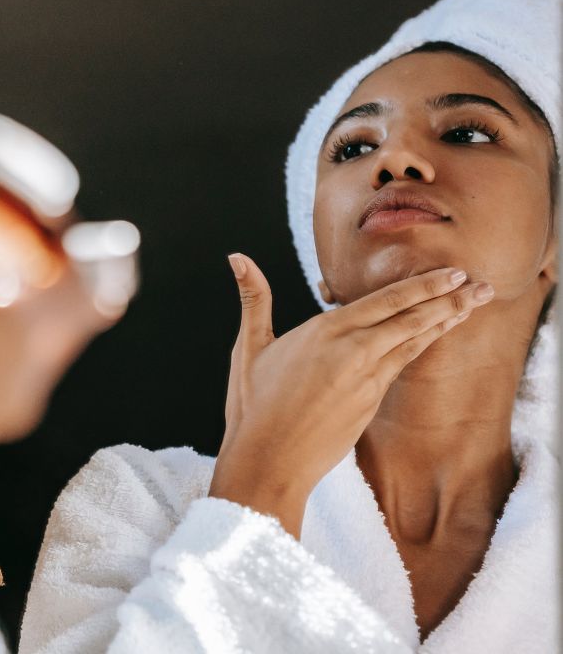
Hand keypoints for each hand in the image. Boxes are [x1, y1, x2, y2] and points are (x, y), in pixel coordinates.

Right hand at [208, 254, 494, 536]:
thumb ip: (254, 297)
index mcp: (324, 332)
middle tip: (481, 284)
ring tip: (472, 306)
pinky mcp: (370, 403)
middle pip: (410, 319)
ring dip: (445, 322)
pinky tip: (433, 338)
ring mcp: (366, 380)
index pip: (385, 301)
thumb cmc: (253, 405)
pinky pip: (400, 366)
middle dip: (448, 300)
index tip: (453, 273)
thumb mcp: (249, 346)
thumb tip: (237, 256)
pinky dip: (421, 347)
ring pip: (413, 343)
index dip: (423, 286)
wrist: (269, 461)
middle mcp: (352, 352)